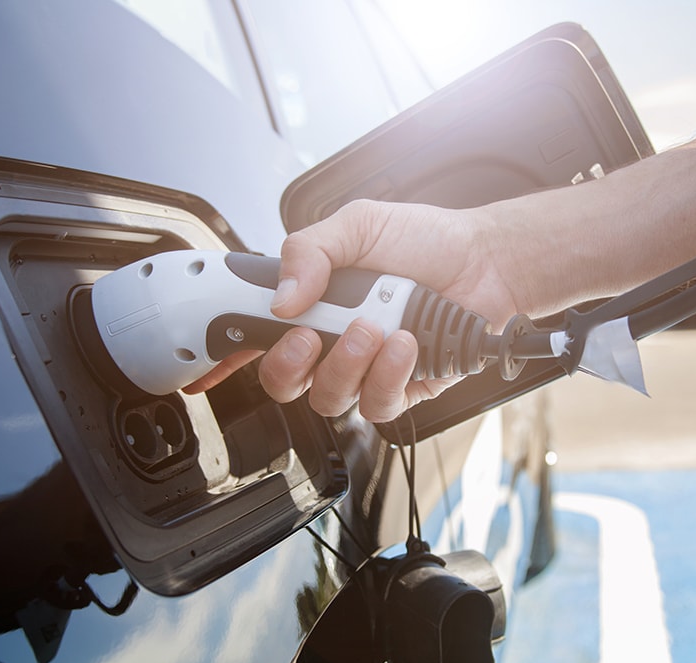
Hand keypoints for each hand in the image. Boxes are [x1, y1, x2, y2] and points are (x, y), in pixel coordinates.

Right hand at [186, 199, 520, 422]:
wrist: (488, 261)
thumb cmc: (429, 241)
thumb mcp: (360, 224)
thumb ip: (311, 250)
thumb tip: (282, 296)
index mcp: (313, 301)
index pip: (255, 333)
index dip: (226, 353)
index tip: (207, 361)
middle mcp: (334, 340)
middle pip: (283, 381)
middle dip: (287, 364)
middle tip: (309, 335)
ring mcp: (366, 368)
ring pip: (328, 398)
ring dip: (346, 364)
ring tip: (373, 328)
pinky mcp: (402, 388)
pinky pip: (377, 404)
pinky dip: (388, 375)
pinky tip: (405, 344)